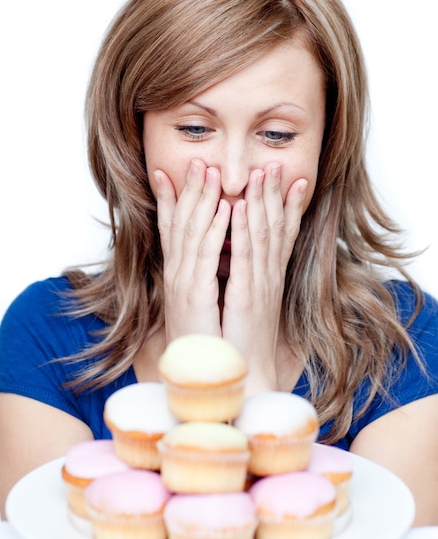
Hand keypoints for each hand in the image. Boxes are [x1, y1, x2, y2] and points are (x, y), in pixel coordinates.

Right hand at [154, 159, 229, 341]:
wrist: (213, 377)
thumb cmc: (211, 340)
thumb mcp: (203, 302)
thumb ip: (203, 274)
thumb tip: (210, 255)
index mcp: (180, 275)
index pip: (173, 230)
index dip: (172, 200)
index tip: (170, 172)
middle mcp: (178, 275)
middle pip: (181, 224)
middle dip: (189, 190)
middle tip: (197, 160)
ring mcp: (185, 285)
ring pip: (192, 233)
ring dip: (202, 199)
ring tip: (210, 170)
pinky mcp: (197, 297)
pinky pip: (208, 256)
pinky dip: (216, 229)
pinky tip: (227, 208)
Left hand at [221, 162, 307, 392]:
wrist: (248, 375)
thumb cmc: (243, 339)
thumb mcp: (247, 303)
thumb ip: (248, 278)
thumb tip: (242, 258)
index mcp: (267, 277)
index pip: (279, 235)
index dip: (285, 205)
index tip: (288, 178)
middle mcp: (268, 276)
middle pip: (274, 227)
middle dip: (273, 194)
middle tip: (274, 164)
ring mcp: (261, 284)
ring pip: (263, 234)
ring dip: (262, 201)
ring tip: (263, 172)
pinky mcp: (248, 295)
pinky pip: (245, 255)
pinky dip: (244, 229)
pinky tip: (241, 207)